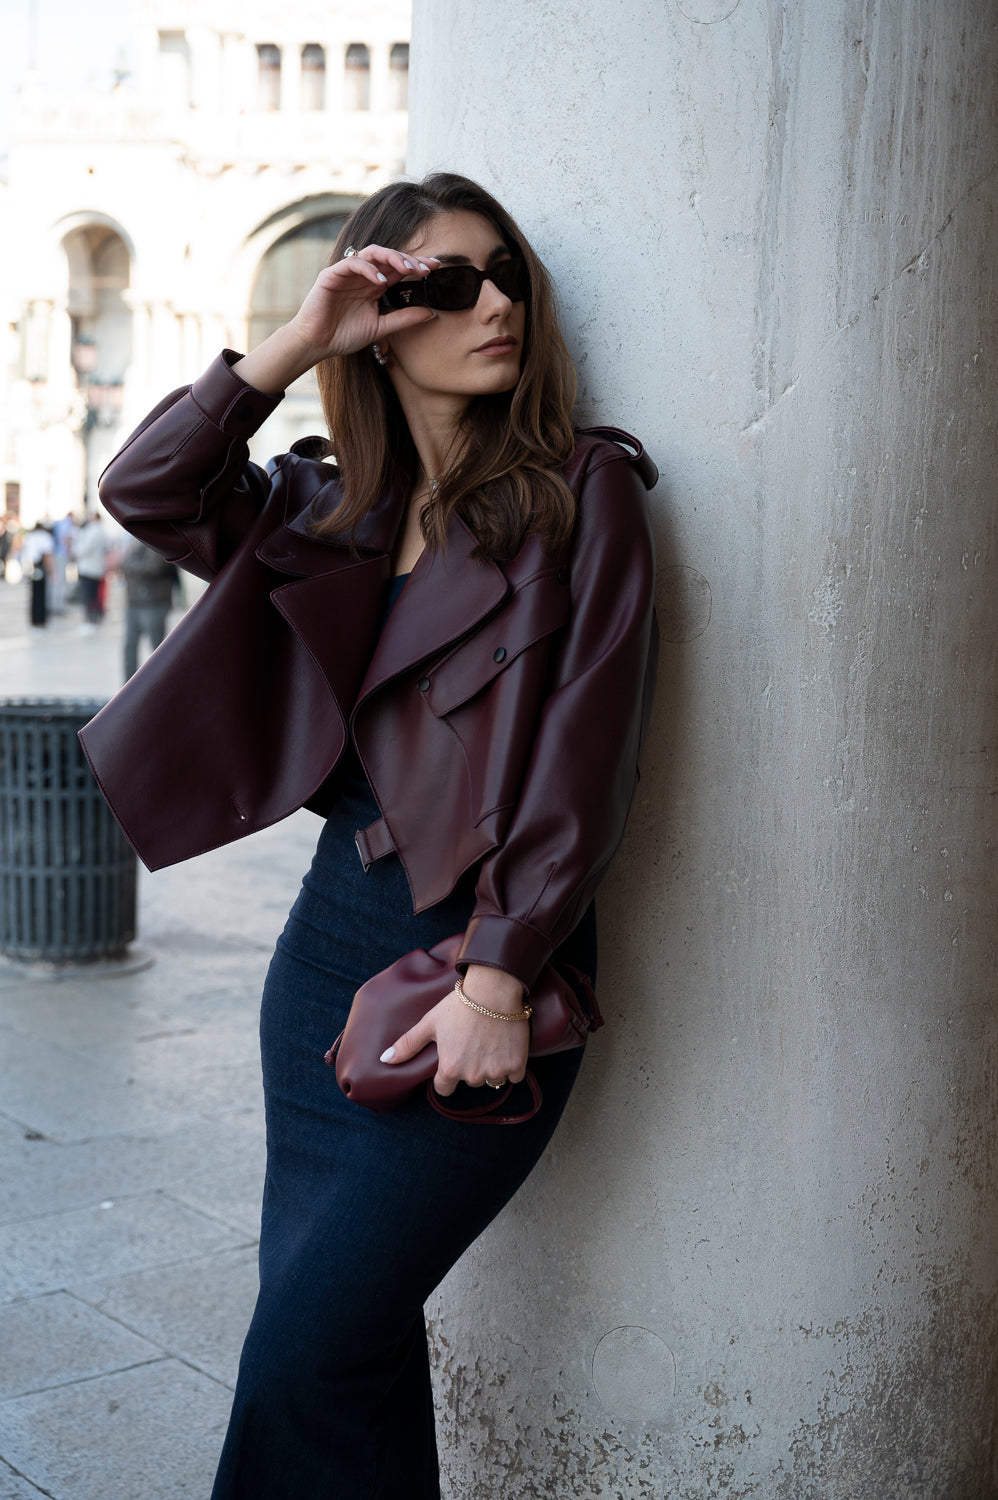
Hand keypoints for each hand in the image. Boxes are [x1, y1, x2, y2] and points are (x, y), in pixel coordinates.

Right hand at [289, 244, 441, 361]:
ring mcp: (347, 273)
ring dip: (392, 258)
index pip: (398, 269)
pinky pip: (352, 263)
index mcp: (374, 285)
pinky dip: (368, 269)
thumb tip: (431, 313)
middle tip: (426, 268)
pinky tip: (381, 280)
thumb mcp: (381, 328)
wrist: (317, 343)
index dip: (417, 265)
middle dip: (409, 260)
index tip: (437, 267)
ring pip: (372, 253)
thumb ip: (403, 319)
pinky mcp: (332, 274)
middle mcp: (363, 275)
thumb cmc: (344, 335)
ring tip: (408, 269)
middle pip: (389, 257)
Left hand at [380, 965, 529, 1096]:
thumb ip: (408, 1044)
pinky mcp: (516, 1065)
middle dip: (470, 1067)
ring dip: (491, 1066)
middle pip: (469, 1081)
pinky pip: (513, 1076)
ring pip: (492, 1079)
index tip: (452, 1058)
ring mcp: (495, 1071)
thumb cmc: (459, 1004)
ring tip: (489, 1042)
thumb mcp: (430, 1022)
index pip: (444, 1089)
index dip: (446, 1074)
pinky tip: (506, 1046)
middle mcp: (472, 1075)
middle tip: (472, 1042)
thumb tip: (384, 1060)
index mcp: (449, 1068)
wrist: (494, 989)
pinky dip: (512, 1065)